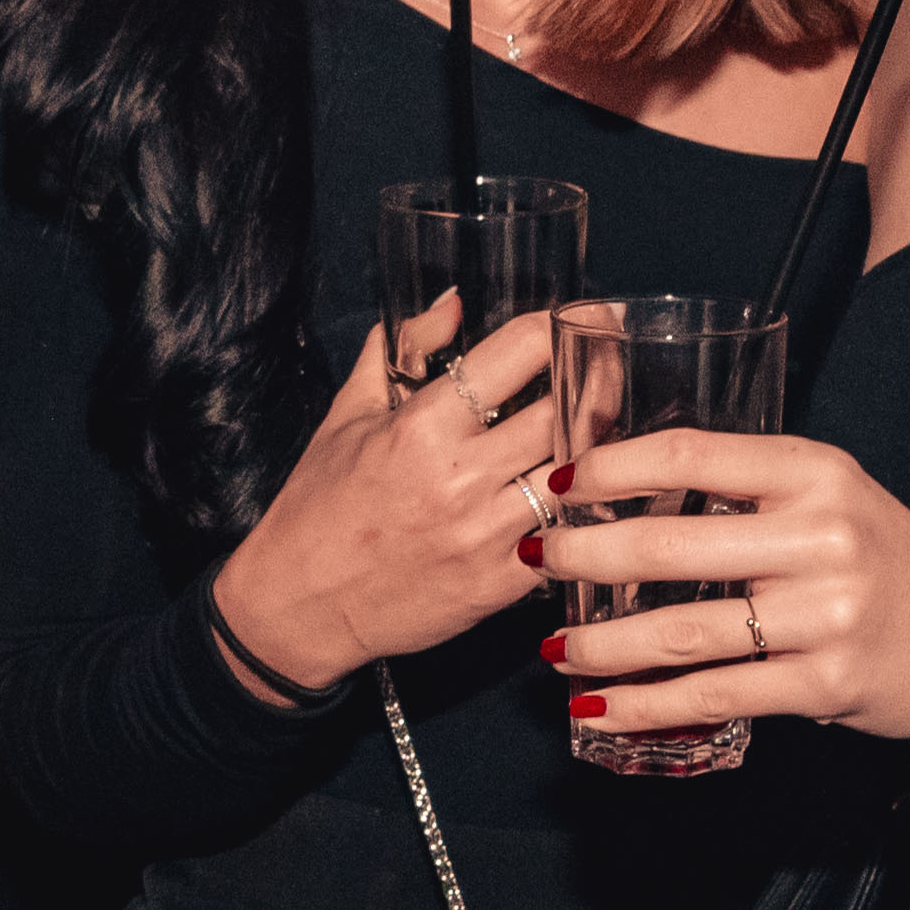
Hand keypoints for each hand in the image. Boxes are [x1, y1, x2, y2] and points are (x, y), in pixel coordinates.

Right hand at [209, 308, 570, 694]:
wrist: (300, 605)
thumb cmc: (318, 507)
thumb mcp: (348, 415)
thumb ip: (401, 349)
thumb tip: (452, 303)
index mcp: (422, 427)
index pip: (519, 353)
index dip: (561, 328)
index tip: (584, 322)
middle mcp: (460, 478)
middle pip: (565, 411)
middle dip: (597, 382)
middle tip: (609, 371)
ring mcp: (485, 535)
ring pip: (579, 476)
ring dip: (597, 449)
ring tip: (606, 431)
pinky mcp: (499, 585)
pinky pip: (566, 539)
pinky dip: (580, 514)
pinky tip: (585, 496)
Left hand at [533, 428, 909, 763]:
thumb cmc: (885, 558)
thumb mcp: (830, 496)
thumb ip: (748, 489)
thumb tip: (627, 492)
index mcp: (815, 471)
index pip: (694, 453)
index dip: (614, 466)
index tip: (560, 480)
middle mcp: (821, 536)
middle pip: (672, 543)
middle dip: (586, 555)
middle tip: (534, 559)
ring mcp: (826, 615)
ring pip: (684, 632)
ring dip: (602, 644)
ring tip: (552, 647)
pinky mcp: (827, 685)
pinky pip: (716, 695)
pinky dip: (646, 706)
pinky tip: (599, 708)